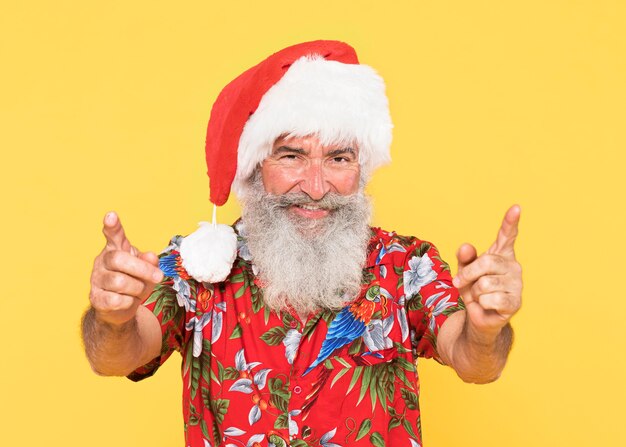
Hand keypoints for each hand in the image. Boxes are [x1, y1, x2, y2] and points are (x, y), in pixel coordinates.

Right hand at [89, 212, 163, 325]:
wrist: (121, 308)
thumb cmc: (135, 282)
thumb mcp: (147, 270)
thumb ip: (149, 261)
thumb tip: (151, 257)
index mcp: (116, 249)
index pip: (113, 235)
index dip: (112, 226)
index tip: (111, 215)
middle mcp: (103, 261)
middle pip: (119, 259)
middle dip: (142, 269)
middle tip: (159, 277)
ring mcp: (96, 279)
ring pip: (120, 282)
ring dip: (138, 288)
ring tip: (140, 291)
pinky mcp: (96, 298)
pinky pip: (116, 300)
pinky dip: (129, 302)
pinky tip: (129, 300)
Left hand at [452, 205, 522, 337]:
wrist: (477, 315)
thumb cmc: (472, 288)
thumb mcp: (463, 270)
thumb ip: (464, 257)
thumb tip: (466, 247)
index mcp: (501, 254)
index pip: (507, 235)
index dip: (510, 222)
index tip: (516, 207)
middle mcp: (513, 266)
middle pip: (486, 262)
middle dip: (468, 274)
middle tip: (459, 282)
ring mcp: (517, 284)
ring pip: (485, 284)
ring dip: (473, 292)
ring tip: (479, 296)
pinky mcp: (515, 302)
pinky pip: (490, 299)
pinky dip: (480, 303)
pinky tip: (487, 305)